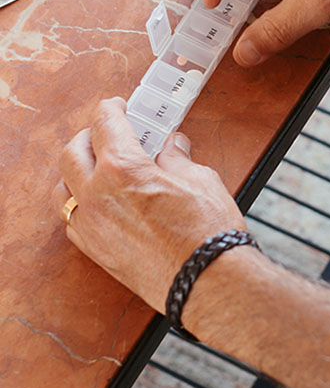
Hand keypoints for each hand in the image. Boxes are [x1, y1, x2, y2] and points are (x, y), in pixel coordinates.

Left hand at [52, 97, 247, 313]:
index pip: (104, 124)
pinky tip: (102, 202)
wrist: (207, 281)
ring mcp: (91, 226)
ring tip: (100, 167)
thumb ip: (177, 158)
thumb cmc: (207, 231)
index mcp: (122, 168)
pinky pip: (72, 220)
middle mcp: (97, 195)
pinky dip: (81, 204)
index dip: (112, 109)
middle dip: (89, 136)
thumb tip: (171, 147)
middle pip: (73, 152)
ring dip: (78, 170)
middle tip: (108, 132)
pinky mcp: (95, 251)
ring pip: (64, 188)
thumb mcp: (200, 179)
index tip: (118, 107)